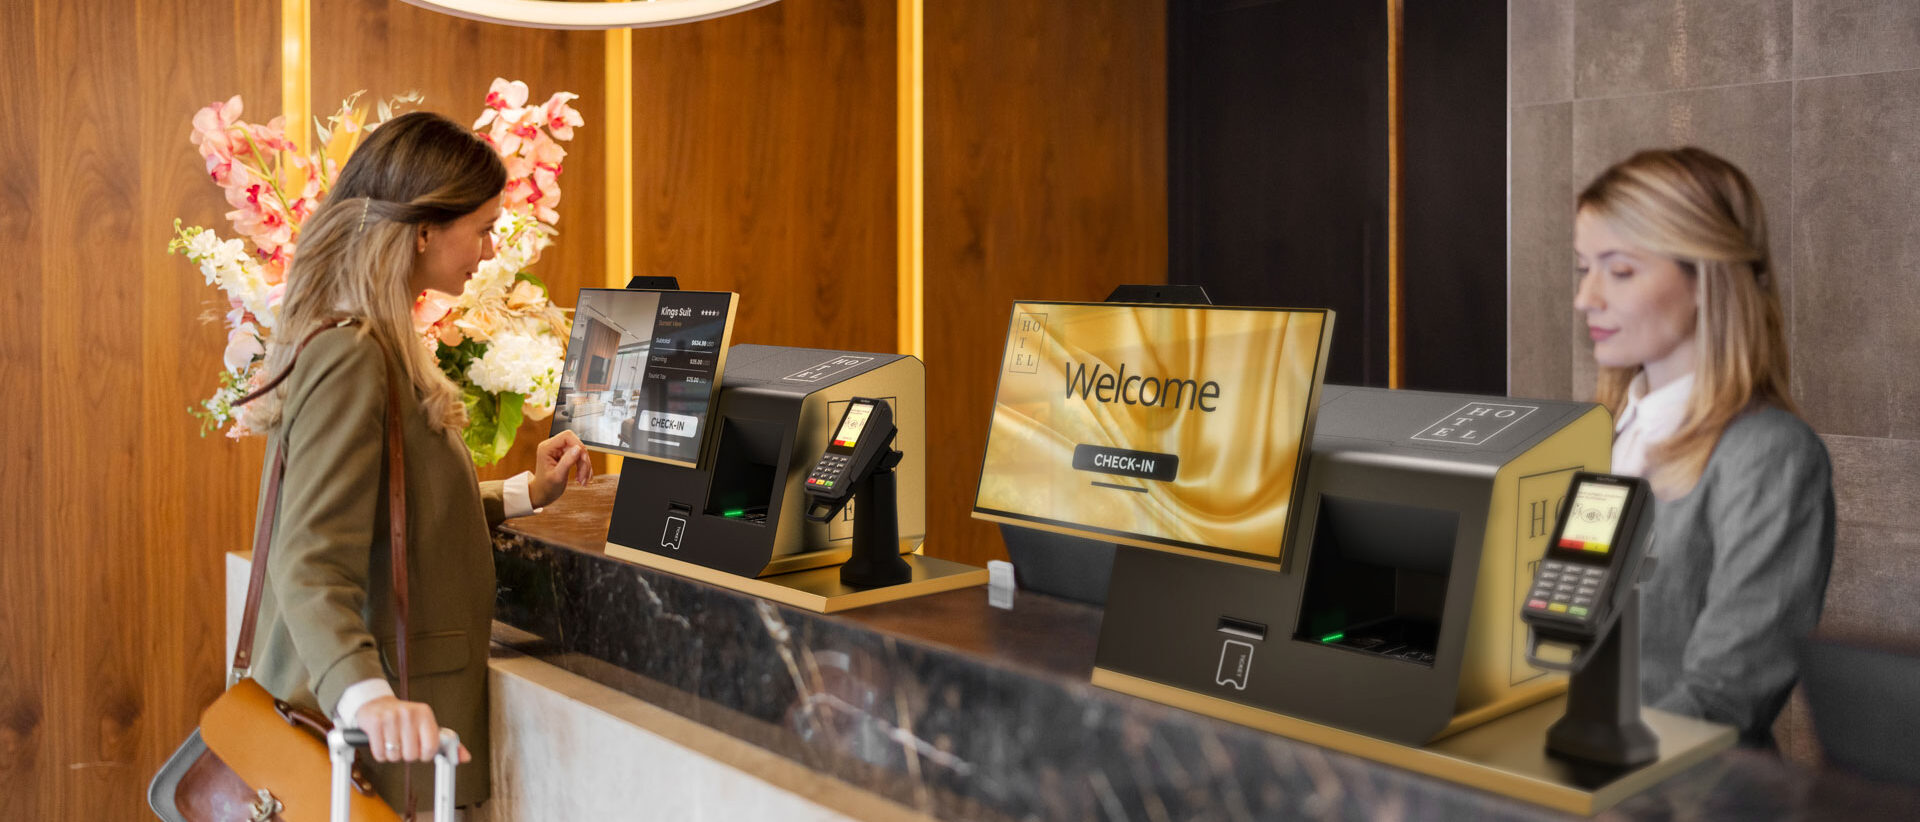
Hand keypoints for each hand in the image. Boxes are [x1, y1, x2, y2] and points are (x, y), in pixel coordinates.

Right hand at [354, 696, 471, 763]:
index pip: (431, 747)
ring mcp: (391, 718)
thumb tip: (465, 757)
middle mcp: (409, 714)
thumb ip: (447, 743)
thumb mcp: (427, 726)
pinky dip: (380, 754)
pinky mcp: (375, 723)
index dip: (425, 755)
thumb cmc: (405, 719)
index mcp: (425, 714)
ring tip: (392, 740)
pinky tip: (382, 741)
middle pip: (411, 755)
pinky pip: (380, 754)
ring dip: (392, 754)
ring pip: (394, 756)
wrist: (377, 703)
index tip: (421, 750)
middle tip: (403, 742)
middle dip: (406, 754)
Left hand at [529, 429, 592, 508]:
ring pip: (580, 452)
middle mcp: (552, 446)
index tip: (584, 460)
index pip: (567, 436)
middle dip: (583, 460)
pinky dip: (584, 468)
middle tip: (583, 476)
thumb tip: (578, 448)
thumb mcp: (557, 476)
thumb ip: (567, 461)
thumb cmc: (546, 487)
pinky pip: (579, 457)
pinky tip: (583, 478)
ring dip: (585, 466)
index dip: (579, 445)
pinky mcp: (565, 456)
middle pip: (576, 444)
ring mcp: (559, 451)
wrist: (542, 494)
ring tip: (582, 480)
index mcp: (547, 448)